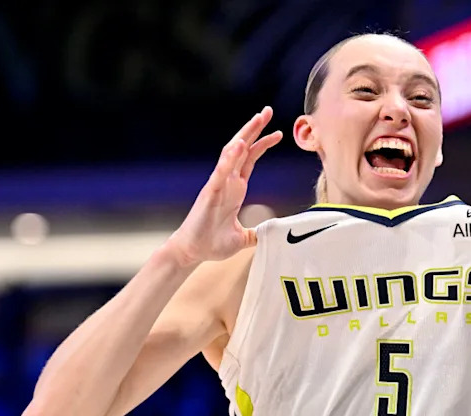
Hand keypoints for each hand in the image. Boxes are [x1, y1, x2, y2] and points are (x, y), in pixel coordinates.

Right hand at [166, 107, 282, 265]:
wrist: (192, 251)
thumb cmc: (213, 243)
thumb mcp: (243, 238)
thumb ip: (257, 233)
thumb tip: (271, 234)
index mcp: (235, 188)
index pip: (250, 159)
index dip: (262, 144)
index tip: (278, 132)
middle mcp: (227, 182)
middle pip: (241, 149)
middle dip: (254, 129)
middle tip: (267, 110)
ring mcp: (218, 185)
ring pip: (231, 154)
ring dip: (244, 135)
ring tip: (257, 119)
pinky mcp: (210, 193)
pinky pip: (221, 172)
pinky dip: (230, 158)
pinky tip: (240, 144)